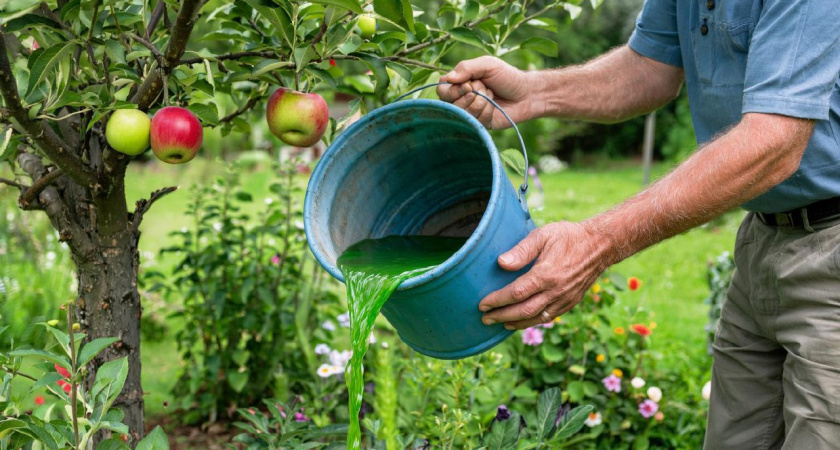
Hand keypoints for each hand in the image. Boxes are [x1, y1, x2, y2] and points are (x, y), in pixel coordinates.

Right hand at [437, 56, 539, 128]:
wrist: (527, 93)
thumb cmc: (507, 76)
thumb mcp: (487, 65)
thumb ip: (466, 68)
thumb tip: (448, 78)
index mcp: (460, 83)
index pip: (442, 90)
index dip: (453, 90)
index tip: (468, 85)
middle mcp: (461, 99)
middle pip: (450, 104)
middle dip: (470, 96)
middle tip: (485, 89)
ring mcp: (470, 113)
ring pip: (464, 113)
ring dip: (481, 102)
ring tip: (492, 96)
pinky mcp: (479, 124)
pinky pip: (476, 121)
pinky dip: (487, 111)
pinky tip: (495, 107)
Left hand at [479, 222, 607, 328]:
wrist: (600, 245)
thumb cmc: (568, 236)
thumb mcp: (543, 235)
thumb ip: (521, 250)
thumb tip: (501, 263)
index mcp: (546, 274)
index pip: (516, 293)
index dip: (497, 300)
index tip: (482, 304)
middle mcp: (556, 291)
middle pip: (523, 311)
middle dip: (501, 316)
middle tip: (485, 318)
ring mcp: (565, 299)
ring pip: (536, 318)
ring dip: (515, 323)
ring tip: (499, 323)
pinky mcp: (571, 302)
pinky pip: (549, 317)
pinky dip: (533, 322)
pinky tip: (521, 321)